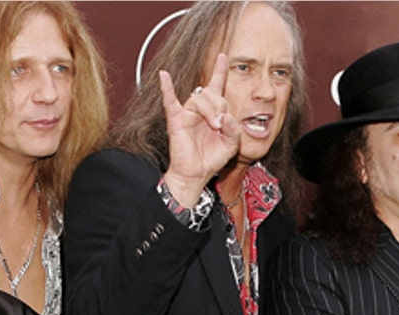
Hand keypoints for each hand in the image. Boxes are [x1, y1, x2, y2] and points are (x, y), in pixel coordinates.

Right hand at [159, 52, 240, 205]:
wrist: (196, 174)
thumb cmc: (211, 159)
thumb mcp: (231, 144)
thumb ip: (234, 129)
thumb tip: (225, 117)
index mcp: (214, 112)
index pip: (217, 86)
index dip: (220, 70)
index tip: (223, 56)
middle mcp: (200, 109)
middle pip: (211, 93)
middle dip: (220, 105)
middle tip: (221, 124)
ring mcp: (187, 113)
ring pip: (199, 98)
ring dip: (209, 109)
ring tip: (213, 125)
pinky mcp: (176, 120)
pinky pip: (170, 101)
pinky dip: (167, 88)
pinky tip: (164, 76)